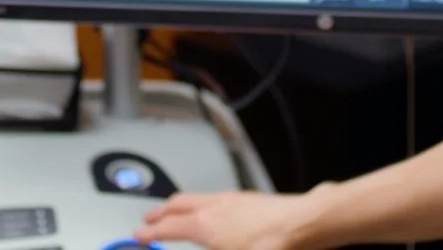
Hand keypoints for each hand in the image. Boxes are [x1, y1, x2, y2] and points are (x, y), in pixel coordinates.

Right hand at [136, 188, 329, 249]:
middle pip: (177, 204)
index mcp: (204, 225)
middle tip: (150, 219)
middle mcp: (214, 206)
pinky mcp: (248, 198)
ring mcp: (232, 199)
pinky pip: (214, 197)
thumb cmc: (274, 244)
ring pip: (196, 198)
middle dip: (160, 212)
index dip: (149, 233)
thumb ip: (208, 248)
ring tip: (177, 213)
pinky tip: (213, 211)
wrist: (304, 224)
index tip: (139, 235)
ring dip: (180, 205)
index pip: (167, 229)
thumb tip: (200, 243)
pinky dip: (202, 203)